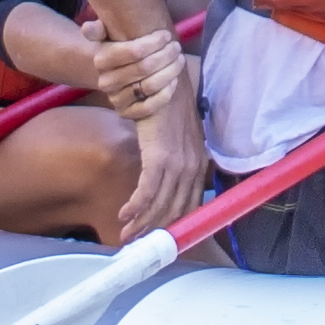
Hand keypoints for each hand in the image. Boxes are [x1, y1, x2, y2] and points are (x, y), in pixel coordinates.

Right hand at [82, 17, 185, 120]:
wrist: (118, 78)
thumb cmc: (121, 52)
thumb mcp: (108, 37)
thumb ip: (99, 30)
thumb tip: (87, 27)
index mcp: (102, 60)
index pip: (134, 51)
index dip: (153, 42)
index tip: (166, 35)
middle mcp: (106, 82)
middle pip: (145, 67)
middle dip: (166, 55)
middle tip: (176, 47)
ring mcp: (116, 99)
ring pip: (150, 85)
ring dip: (170, 71)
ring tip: (179, 60)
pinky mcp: (127, 113)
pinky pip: (150, 106)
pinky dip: (166, 93)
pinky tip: (174, 81)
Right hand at [122, 85, 210, 235]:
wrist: (161, 81)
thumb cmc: (168, 109)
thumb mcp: (180, 139)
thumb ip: (178, 162)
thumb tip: (166, 183)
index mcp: (200, 165)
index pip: (192, 206)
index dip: (175, 226)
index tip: (161, 240)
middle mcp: (194, 168)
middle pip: (176, 211)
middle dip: (156, 231)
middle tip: (138, 244)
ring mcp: (178, 164)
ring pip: (160, 205)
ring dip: (142, 224)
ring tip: (126, 235)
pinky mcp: (160, 157)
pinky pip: (148, 191)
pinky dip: (136, 206)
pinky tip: (124, 214)